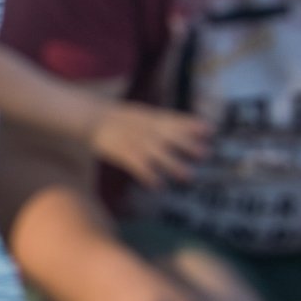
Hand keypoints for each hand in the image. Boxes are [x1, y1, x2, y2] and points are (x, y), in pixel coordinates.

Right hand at [92, 103, 210, 188]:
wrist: (90, 119)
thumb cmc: (117, 118)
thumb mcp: (141, 113)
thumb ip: (161, 121)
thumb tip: (184, 127)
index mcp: (151, 118)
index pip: (174, 119)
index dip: (192, 124)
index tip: (210, 130)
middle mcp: (146, 129)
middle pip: (170, 137)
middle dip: (188, 145)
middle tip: (206, 154)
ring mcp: (136, 141)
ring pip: (158, 154)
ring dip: (174, 165)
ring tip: (188, 176)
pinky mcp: (124, 154)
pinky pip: (139, 166)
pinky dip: (149, 176)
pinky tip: (158, 186)